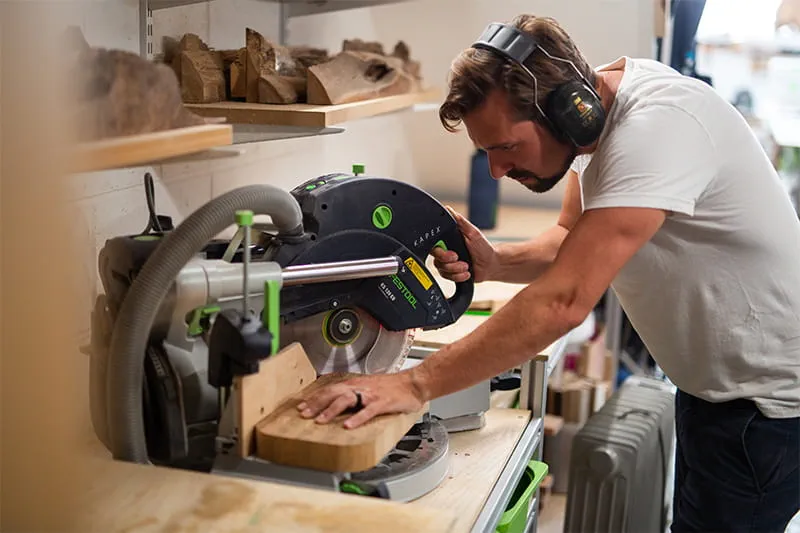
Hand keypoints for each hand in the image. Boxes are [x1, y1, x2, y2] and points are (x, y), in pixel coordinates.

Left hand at [296, 371, 424, 428]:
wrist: (413, 383)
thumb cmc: (392, 387)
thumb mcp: (368, 387)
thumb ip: (353, 394)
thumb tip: (336, 403)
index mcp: (355, 384)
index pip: (330, 389)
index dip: (315, 397)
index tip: (301, 406)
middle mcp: (360, 387)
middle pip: (334, 393)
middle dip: (317, 403)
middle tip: (304, 414)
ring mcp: (371, 395)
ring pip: (347, 399)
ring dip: (332, 410)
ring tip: (321, 420)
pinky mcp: (383, 403)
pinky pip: (368, 410)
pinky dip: (357, 418)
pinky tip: (349, 425)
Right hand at [432, 206, 497, 282]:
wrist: (491, 265)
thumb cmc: (483, 248)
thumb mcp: (473, 232)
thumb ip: (460, 222)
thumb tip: (449, 209)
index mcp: (448, 241)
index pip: (434, 246)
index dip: (441, 252)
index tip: (452, 253)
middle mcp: (445, 252)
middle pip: (436, 260)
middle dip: (449, 262)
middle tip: (459, 258)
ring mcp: (448, 264)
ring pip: (442, 270)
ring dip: (456, 270)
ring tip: (467, 267)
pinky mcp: (451, 274)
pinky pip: (448, 278)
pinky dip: (458, 276)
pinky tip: (466, 273)